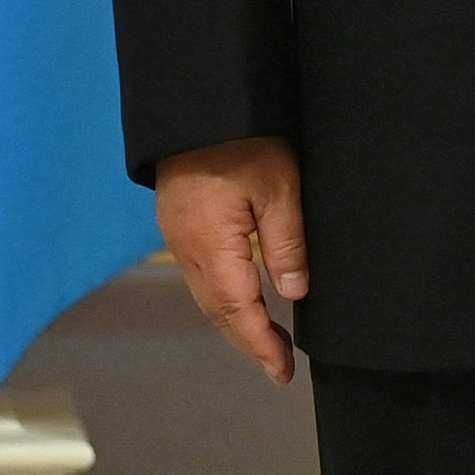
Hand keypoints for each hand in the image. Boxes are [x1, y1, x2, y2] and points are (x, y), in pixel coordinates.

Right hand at [155, 136, 306, 384]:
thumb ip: (286, 241)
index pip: (237, 311)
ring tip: (268, 341)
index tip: (282, 372)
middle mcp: (188, 249)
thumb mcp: (280, 185)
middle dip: (248, 341)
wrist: (201, 103)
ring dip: (236, 322)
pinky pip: (203, 274)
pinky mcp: (181, 222)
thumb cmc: (244, 139)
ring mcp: (180, 237)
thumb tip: (294, 291)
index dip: (260, 344)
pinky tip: (245, 299)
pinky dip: (225, 297)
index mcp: (210, 246)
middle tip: (279, 367)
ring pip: (208, 295)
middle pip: (217, 311)